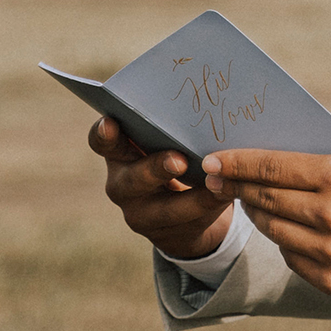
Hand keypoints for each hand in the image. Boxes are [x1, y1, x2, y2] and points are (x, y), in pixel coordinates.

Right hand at [88, 117, 235, 258]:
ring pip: (164, 210)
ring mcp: (140, 213)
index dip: (103, 134)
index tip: (111, 123)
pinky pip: (189, 223)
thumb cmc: (174, 158)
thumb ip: (171, 128)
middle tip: (179, 160)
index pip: (102, 142)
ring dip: (191, 198)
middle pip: (131, 180)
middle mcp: (122, 184)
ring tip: (215, 184)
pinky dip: (210, 207)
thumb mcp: (165, 144)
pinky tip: (228, 194)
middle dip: (155, 169)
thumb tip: (204, 95)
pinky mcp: (165, 234)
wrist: (182, 212)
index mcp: (119, 153)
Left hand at [203, 148, 330, 305]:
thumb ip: (324, 160)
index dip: (236, 163)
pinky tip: (290, 232)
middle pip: (264, 199)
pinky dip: (286, 243)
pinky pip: (292, 259)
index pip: (271, 166)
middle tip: (220, 180)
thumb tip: (273, 155)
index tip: (213, 161)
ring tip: (254, 204)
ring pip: (272, 231)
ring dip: (258, 216)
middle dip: (237, 188)